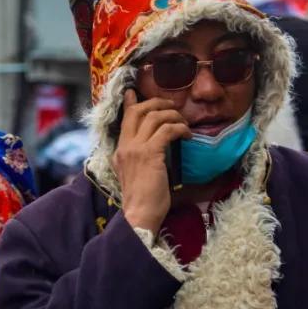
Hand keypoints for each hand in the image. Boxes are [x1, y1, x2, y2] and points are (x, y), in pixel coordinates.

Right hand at [112, 89, 189, 235]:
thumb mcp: (136, 176)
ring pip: (154, 117)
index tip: (133, 92)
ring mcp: (136, 149)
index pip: (125, 120)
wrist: (139, 215)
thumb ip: (140, 160)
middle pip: (138, 111)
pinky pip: (166, 130)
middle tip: (172, 106)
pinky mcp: (150, 154)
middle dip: (157, 103)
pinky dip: (179, 129)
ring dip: (173, 116)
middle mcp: (125, 147)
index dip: (130, 103)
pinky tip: (187, 136)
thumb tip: (157, 150)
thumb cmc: (143, 202)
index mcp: (120, 152)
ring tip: (184, 123)